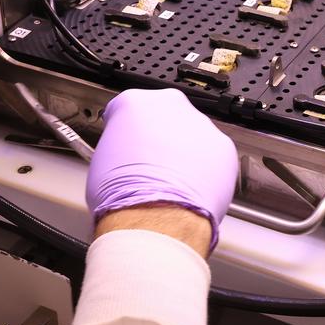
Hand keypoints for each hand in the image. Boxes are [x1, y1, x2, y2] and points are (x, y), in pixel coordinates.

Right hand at [86, 88, 238, 252]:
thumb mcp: (101, 161)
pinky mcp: (223, 148)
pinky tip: (190, 188)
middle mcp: (170, 106)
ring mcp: (200, 126)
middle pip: (165, 116)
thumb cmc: (125, 196)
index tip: (127, 141)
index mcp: (134, 103)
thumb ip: (117, 145)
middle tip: (149, 164)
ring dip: (184, 154)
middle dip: (160, 137)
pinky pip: (213, 156)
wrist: (155, 221)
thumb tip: (121, 154)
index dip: (126, 129)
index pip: (128, 107)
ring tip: (170, 181)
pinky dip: (205, 170)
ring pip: (192, 135)